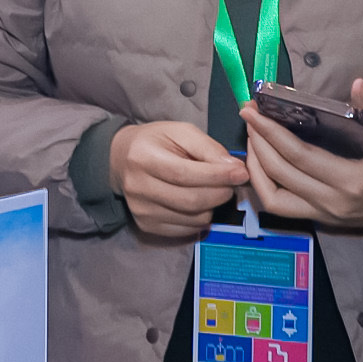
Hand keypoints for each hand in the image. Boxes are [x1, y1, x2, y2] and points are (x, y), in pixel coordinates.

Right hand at [110, 117, 248, 240]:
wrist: (121, 160)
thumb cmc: (155, 142)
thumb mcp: (180, 132)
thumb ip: (207, 147)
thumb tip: (234, 168)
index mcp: (143, 158)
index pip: (184, 174)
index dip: (217, 176)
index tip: (241, 173)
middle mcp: (138, 187)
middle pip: (191, 200)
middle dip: (221, 192)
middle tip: (232, 183)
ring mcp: (141, 210)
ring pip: (194, 218)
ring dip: (213, 205)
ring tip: (212, 189)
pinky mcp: (147, 225)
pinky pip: (188, 229)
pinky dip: (201, 217)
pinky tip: (199, 202)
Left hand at [244, 79, 362, 231]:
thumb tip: (356, 83)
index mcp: (352, 181)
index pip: (298, 156)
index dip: (270, 132)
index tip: (251, 110)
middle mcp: (333, 203)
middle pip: (279, 176)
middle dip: (257, 143)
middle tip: (247, 115)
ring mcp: (327, 215)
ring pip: (274, 199)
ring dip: (256, 169)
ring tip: (253, 139)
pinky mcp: (325, 219)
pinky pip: (284, 207)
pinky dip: (267, 186)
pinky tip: (263, 163)